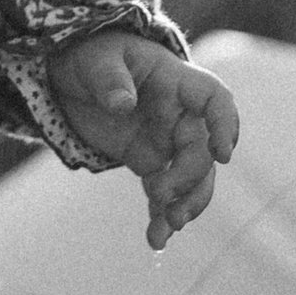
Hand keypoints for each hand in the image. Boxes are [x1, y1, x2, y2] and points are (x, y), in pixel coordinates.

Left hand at [44, 32, 240, 249]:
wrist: (70, 72)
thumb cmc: (91, 54)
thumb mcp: (95, 60)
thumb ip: (110, 80)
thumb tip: (123, 105)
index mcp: (175, 82)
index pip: (215, 100)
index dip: (225, 126)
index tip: (222, 155)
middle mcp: (179, 114)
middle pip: (202, 150)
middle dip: (189, 178)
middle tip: (159, 194)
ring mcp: (166, 140)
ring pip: (191, 178)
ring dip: (186, 204)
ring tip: (168, 228)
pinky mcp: (148, 162)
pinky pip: (163, 192)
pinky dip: (161, 216)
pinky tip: (156, 241)